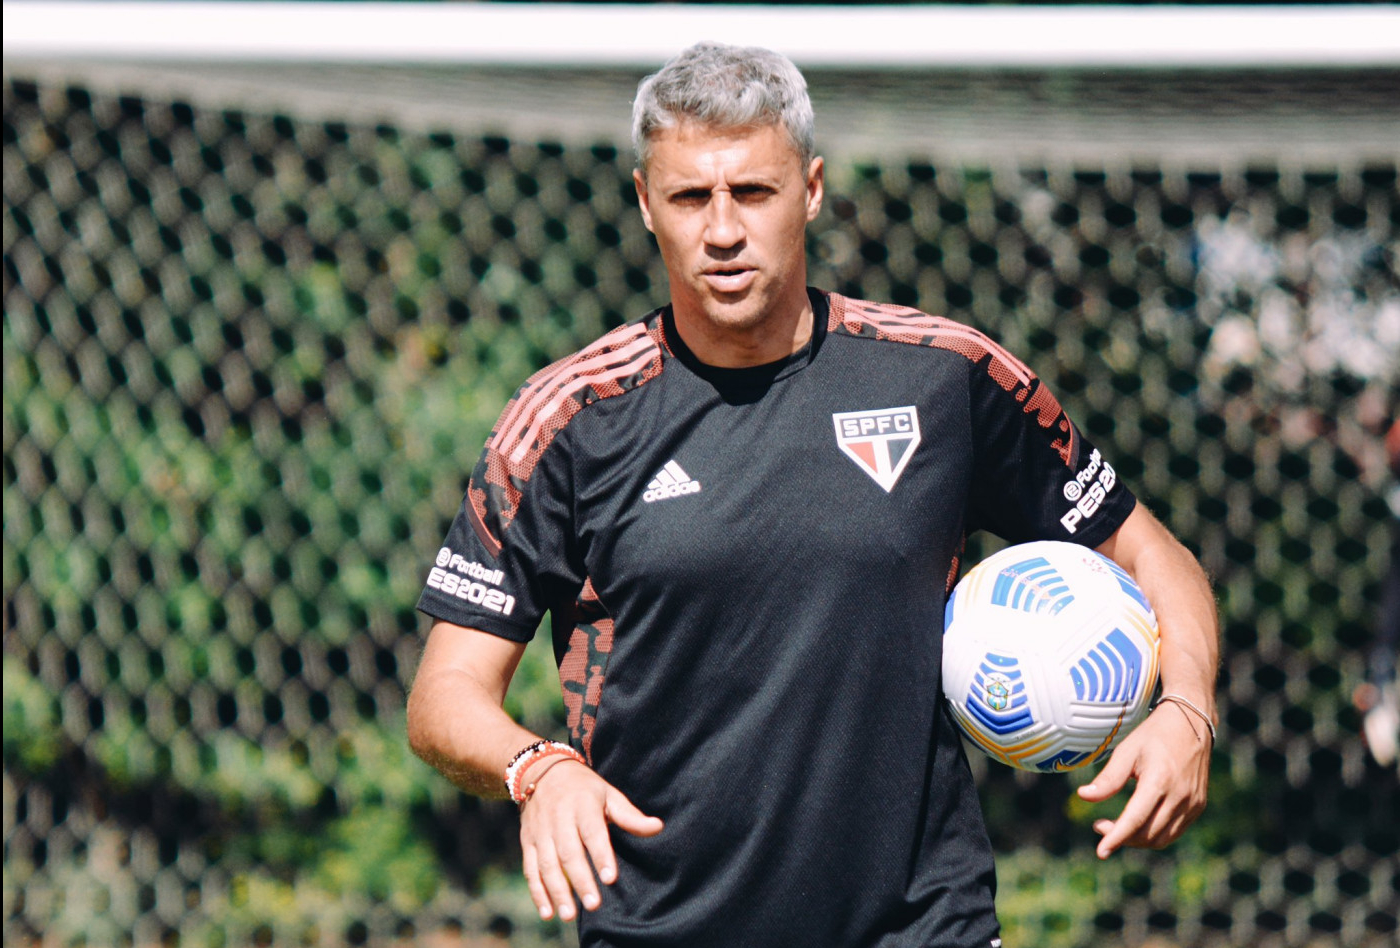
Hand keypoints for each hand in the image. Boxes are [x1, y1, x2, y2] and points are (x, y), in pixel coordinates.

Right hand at [518, 759, 663, 920]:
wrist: (541, 771)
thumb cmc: (584, 788)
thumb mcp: (608, 794)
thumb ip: (630, 816)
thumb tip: (658, 827)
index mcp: (583, 805)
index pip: (593, 832)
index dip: (601, 855)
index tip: (610, 878)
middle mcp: (559, 818)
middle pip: (569, 852)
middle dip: (580, 879)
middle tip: (593, 904)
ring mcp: (541, 831)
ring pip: (547, 864)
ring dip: (557, 891)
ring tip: (569, 915)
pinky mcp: (528, 842)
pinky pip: (531, 869)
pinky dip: (537, 891)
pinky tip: (548, 912)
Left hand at [1076, 700, 1210, 858]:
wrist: (1191, 724)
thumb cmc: (1153, 736)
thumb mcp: (1126, 752)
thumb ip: (1108, 778)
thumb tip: (1084, 796)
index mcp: (1160, 780)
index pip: (1135, 819)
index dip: (1116, 838)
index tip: (1100, 852)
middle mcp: (1180, 796)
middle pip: (1148, 833)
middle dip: (1122, 837)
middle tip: (1099, 826)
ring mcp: (1193, 803)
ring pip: (1162, 838)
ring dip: (1137, 839)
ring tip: (1116, 827)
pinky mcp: (1198, 806)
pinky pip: (1174, 831)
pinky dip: (1154, 834)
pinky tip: (1137, 824)